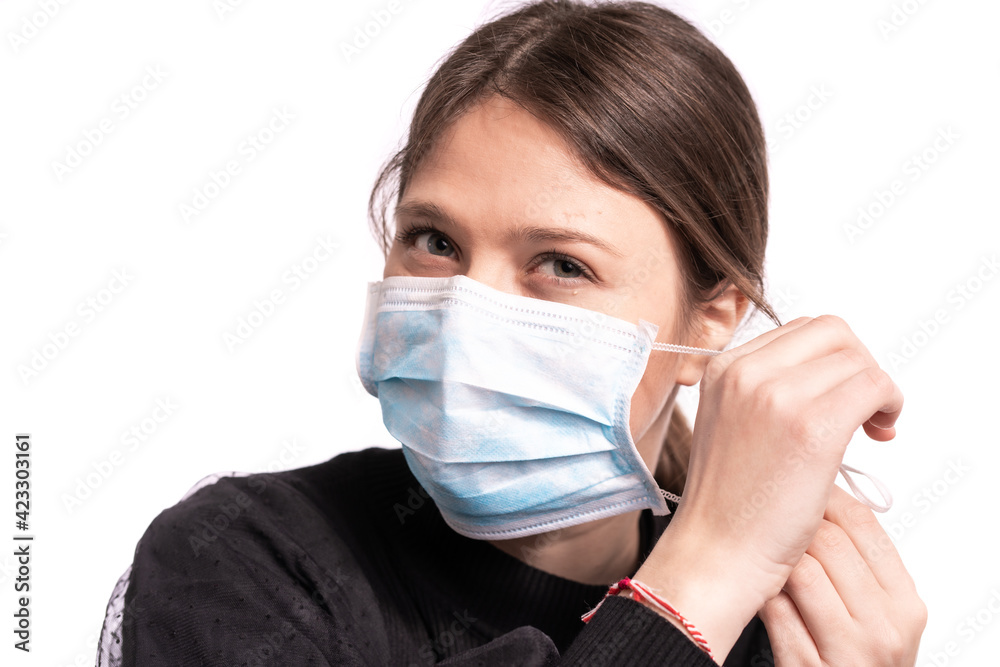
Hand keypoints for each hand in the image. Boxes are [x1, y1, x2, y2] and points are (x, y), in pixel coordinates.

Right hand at [635, 315, 903, 659]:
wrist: (716, 552)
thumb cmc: (729, 503)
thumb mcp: (729, 423)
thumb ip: (764, 389)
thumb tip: (823, 374)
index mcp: (723, 366)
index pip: (801, 330)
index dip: (833, 358)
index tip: (841, 396)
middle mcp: (745, 370)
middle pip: (833, 331)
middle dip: (860, 363)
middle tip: (866, 408)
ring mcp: (776, 395)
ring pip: (857, 358)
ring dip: (878, 389)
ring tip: (874, 427)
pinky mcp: (810, 426)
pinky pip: (873, 386)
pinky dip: (889, 405)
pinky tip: (879, 435)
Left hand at [758, 486, 926, 665]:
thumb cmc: (848, 655)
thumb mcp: (873, 613)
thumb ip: (859, 563)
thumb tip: (821, 494)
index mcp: (905, 603)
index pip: (864, 525)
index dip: (823, 496)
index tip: (796, 486)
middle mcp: (886, 627)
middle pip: (830, 542)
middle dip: (792, 526)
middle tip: (768, 519)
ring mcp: (850, 652)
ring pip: (801, 572)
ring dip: (773, 558)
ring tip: (759, 553)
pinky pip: (776, 611)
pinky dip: (762, 594)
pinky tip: (756, 589)